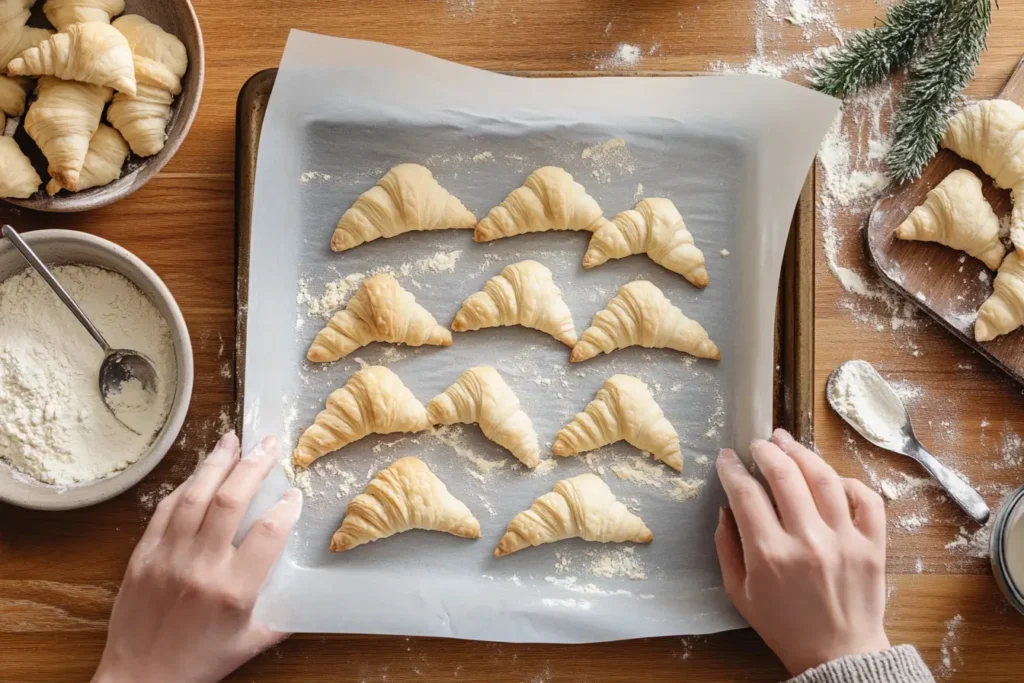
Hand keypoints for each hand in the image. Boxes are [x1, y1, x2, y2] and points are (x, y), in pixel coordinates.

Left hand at [93, 432, 301, 682]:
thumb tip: (309, 589)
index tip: (293, 493)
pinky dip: (185, 487)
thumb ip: (283, 613)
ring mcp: (167, 558)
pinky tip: (200, 473)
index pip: (267, 534)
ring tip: (233, 440)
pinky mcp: (142, 555)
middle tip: (269, 444)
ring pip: (194, 496)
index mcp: (232, 591)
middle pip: (230, 501)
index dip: (284, 508)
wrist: (140, 680)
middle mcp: (200, 567)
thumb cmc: (199, 663)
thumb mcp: (251, 642)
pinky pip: (165, 510)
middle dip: (254, 466)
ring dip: (216, 463)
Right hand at [715, 428, 888, 675]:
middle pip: (785, 475)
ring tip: (788, 443)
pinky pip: (866, 499)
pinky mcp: (873, 546)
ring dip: (802, 454)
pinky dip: (850, 482)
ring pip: (824, 478)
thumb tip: (726, 507)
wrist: (838, 656)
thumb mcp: (739, 592)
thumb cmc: (783, 626)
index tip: (727, 458)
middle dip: (766, 451)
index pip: (745, 493)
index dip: (732, 469)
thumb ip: (727, 547)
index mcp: (769, 555)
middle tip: (758, 444)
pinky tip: (832, 478)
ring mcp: (844, 541)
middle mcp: (807, 542)